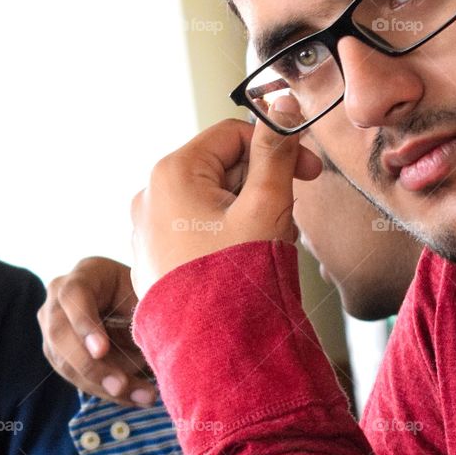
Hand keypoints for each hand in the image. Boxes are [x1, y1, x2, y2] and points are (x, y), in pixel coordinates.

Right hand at [39, 256, 155, 403]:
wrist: (136, 306)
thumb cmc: (146, 294)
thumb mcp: (148, 295)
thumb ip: (146, 313)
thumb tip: (154, 347)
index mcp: (85, 274)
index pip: (73, 296)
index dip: (85, 324)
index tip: (101, 350)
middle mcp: (59, 299)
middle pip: (60, 334)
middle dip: (90, 365)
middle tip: (120, 385)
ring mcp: (53, 327)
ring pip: (65, 362)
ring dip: (102, 385)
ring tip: (141, 397)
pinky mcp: (58, 354)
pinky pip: (76, 378)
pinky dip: (106, 391)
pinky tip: (134, 398)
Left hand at [130, 103, 321, 298]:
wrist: (213, 349)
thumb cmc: (235, 278)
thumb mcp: (266, 206)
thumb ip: (275, 151)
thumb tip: (282, 105)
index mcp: (171, 173)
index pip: (233, 135)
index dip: (276, 149)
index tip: (308, 173)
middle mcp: (149, 197)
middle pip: (221, 169)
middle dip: (261, 188)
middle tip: (285, 219)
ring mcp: (147, 231)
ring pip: (210, 203)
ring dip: (247, 214)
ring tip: (265, 246)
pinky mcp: (153, 261)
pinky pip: (195, 232)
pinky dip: (224, 238)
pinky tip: (242, 263)